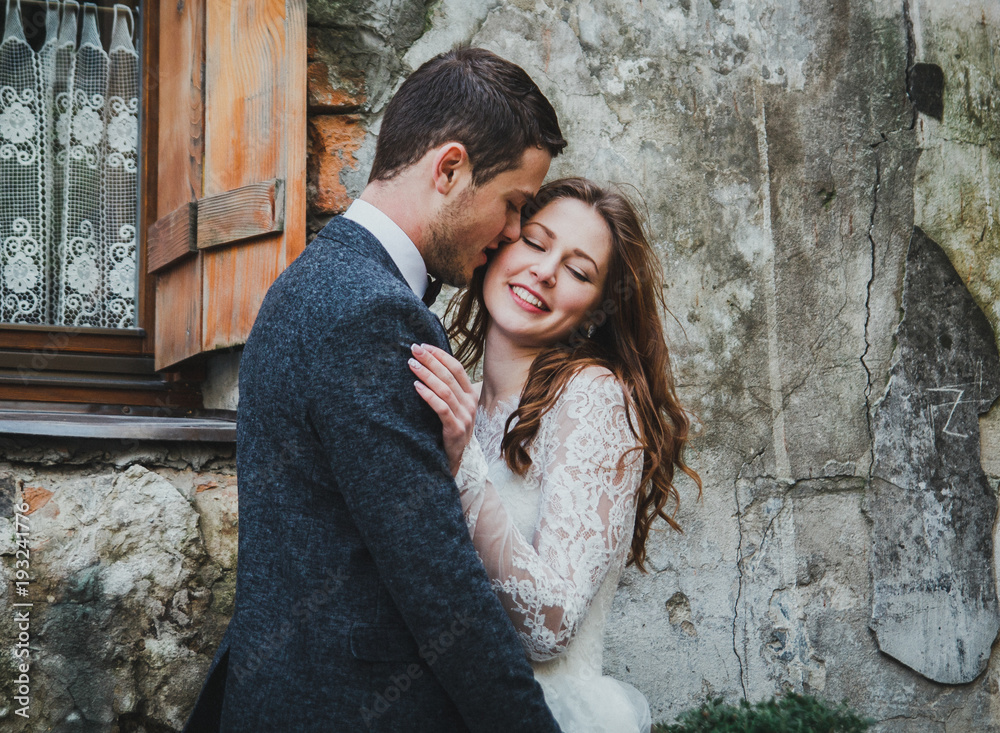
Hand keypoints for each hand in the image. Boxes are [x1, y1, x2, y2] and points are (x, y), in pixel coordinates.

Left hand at [409, 343, 476, 476]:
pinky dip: (428, 395)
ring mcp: (465, 416)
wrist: (455, 459)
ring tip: (412, 365)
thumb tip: (427, 366)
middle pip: (449, 375)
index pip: (457, 368)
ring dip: (427, 374)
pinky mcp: (455, 429)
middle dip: (431, 360)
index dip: (441, 355)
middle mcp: (470, 404)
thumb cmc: (449, 430)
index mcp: (471, 395)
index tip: (424, 345)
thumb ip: (446, 390)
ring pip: (445, 389)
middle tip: (414, 349)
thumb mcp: (453, 408)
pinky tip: (416, 386)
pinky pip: (441, 408)